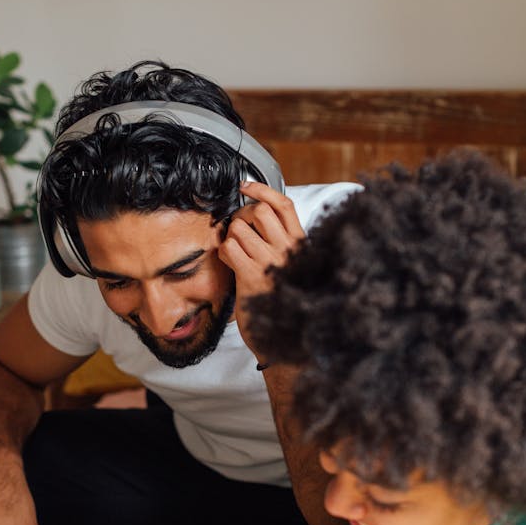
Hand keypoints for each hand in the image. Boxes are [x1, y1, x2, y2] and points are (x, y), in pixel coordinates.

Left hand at [218, 181, 304, 349]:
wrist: (285, 338)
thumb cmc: (283, 300)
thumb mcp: (289, 266)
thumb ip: (279, 243)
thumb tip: (255, 217)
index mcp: (300, 245)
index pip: (284, 205)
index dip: (263, 190)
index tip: (246, 186)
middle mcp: (289, 251)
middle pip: (259, 212)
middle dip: (241, 216)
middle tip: (237, 231)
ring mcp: (271, 263)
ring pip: (239, 228)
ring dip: (230, 238)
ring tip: (235, 254)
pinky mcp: (253, 277)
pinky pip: (230, 248)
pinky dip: (224, 253)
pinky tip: (231, 264)